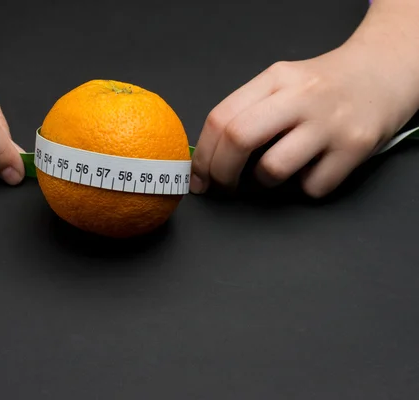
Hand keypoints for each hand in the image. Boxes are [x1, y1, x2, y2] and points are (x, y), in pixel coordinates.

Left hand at [190, 40, 418, 197]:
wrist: (383, 74)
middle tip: (221, 188)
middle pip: (239, 139)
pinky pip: (312, 187)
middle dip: (220, 174)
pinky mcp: (354, 148)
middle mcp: (301, 97)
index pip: (221, 118)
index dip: (202, 156)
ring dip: (262, 184)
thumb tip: (209, 157)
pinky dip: (303, 187)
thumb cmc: (321, 87)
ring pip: (272, 170)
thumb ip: (247, 111)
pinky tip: (311, 170)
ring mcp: (329, 122)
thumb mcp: (282, 84)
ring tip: (272, 174)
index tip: (199, 178)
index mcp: (275, 79)